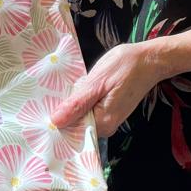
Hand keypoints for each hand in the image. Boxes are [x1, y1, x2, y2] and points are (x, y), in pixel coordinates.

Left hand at [53, 42, 175, 136]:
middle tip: (44, 98)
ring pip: (82, 116)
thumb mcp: (97, 82)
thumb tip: (56, 121)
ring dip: (72, 105)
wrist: (150, 59)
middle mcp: (107, 126)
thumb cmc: (125, 66)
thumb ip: (77, 103)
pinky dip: (81, 100)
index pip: (71, 131)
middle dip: (63, 112)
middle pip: (76, 124)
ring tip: (56, 93)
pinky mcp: (110, 110)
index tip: (40, 112)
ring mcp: (109, 118)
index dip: (56, 121)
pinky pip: (89, 109)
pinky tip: (74, 90)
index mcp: (103, 123)